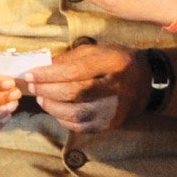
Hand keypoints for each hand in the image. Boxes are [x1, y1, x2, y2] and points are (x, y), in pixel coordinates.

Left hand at [24, 43, 149, 131]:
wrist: (145, 83)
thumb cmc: (117, 62)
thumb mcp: (99, 51)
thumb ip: (72, 58)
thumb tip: (43, 66)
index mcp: (114, 62)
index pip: (75, 71)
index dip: (49, 74)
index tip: (30, 73)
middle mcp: (116, 88)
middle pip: (74, 92)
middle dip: (47, 89)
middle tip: (32, 85)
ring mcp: (113, 109)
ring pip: (75, 113)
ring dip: (51, 106)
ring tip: (40, 96)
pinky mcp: (109, 124)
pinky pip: (80, 126)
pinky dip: (62, 118)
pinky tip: (54, 108)